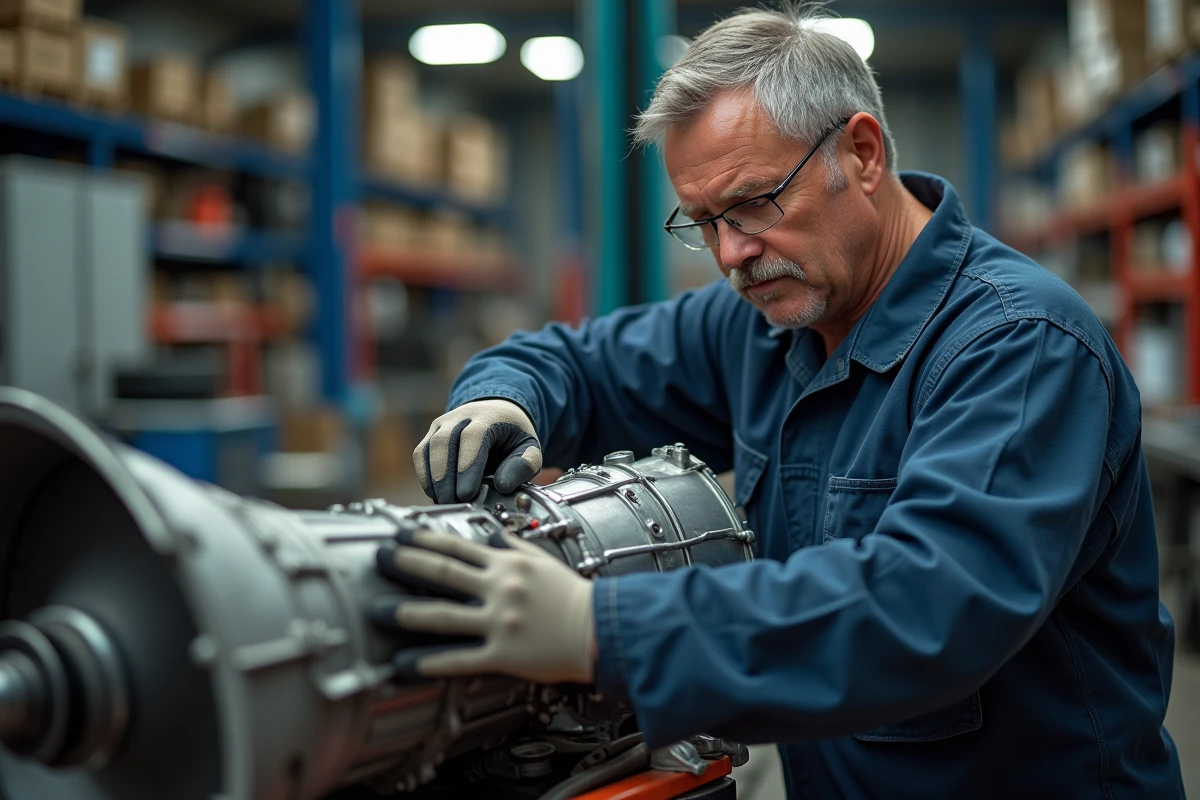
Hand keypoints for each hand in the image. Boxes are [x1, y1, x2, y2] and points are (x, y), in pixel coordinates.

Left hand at [372, 528, 594, 683]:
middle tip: (378, 558)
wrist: (602, 629)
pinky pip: (461, 659)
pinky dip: (430, 662)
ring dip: (408, 612)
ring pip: (445, 616)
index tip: (399, 534)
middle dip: (407, 563)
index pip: (458, 546)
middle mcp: (500, 590)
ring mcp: (500, 623)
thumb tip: (493, 535)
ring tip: (378, 611)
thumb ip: (515, 548)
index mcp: (508, 565)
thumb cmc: (574, 596)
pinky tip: (405, 664)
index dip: (425, 540)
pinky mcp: (504, 655)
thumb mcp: (544, 562)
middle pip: (444, 573)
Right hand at [414, 399, 542, 502]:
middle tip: (455, 503)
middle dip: (447, 478)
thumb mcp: (529, 448)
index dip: (467, 466)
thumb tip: (503, 486)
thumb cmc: (513, 435)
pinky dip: (425, 476)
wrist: (497, 413)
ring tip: (446, 502)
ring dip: (434, 480)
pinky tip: (436, 494)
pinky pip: (421, 455)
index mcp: (488, 416)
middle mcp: (460, 416)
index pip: (472, 438)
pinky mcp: (431, 435)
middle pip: (444, 443)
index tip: (467, 493)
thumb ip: (523, 465)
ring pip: (428, 449)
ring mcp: (442, 424)